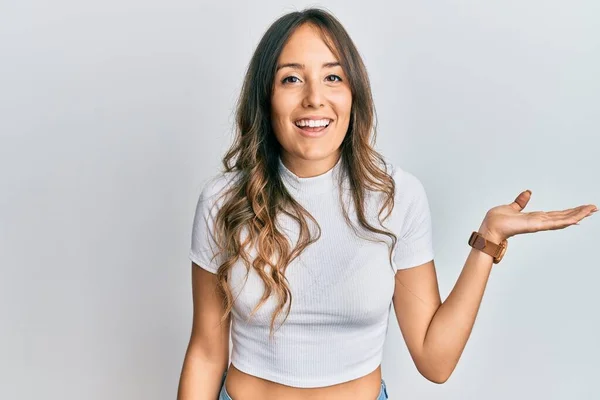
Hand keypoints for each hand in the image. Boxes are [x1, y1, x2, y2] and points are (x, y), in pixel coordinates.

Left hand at [479, 190, 597, 242]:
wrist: (489, 228)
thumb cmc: (497, 221)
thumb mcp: (512, 207)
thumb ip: (521, 202)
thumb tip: (527, 192)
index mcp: (535, 217)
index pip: (556, 214)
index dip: (569, 211)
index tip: (581, 208)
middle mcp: (539, 221)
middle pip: (563, 216)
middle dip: (579, 212)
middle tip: (594, 208)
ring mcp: (539, 224)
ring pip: (563, 219)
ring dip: (578, 215)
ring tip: (592, 210)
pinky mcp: (536, 226)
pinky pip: (555, 223)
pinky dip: (567, 220)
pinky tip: (579, 218)